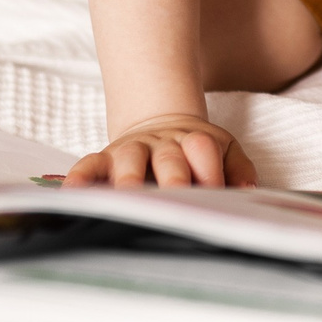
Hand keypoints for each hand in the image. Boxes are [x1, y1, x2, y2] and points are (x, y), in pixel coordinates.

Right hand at [64, 113, 256, 188]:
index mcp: (195, 141)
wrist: (162, 123)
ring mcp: (132, 150)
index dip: (209, 170)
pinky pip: (89, 164)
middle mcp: (162, 144)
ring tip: (126, 197)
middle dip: (172, 179)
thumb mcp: (225, 151)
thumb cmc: (196, 149)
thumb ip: (239, 169)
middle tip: (174, 198)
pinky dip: (81, 176)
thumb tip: (248, 192)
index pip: (203, 149)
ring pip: (129, 161)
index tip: (214, 194)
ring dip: (128, 179)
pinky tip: (73, 192)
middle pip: (168, 158)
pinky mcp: (106, 158)